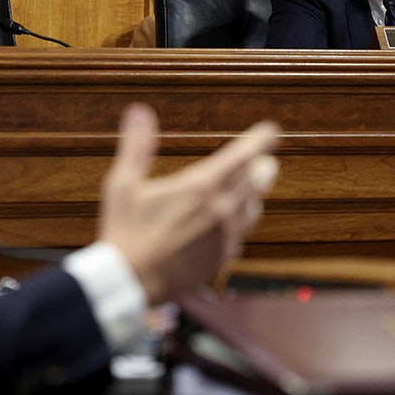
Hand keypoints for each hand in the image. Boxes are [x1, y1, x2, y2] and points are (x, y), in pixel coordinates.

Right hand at [98, 103, 278, 305]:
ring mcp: (224, 237)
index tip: (271, 130)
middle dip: (262, 166)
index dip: (260, 140)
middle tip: (267, 159)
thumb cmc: (123, 231)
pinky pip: (240, 236)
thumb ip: (137, 146)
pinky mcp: (221, 259)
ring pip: (252, 209)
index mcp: (200, 187)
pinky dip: (240, 223)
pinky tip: (232, 223)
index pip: (242, 155)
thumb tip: (139, 111)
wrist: (130, 282)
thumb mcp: (123, 184)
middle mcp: (220, 211)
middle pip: (256, 182)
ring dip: (254, 195)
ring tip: (252, 189)